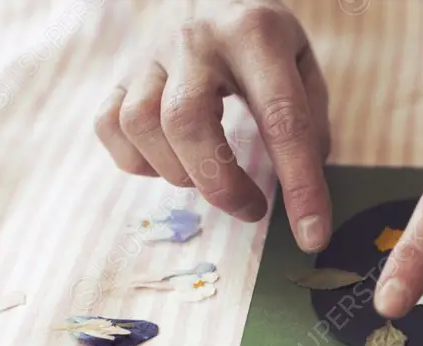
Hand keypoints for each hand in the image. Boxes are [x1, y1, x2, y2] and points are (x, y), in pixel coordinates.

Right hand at [94, 0, 331, 251]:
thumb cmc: (266, 45)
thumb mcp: (304, 68)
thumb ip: (310, 123)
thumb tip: (301, 191)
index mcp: (256, 33)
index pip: (281, 119)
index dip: (299, 184)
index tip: (312, 235)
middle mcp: (197, 38)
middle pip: (186, 121)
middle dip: (221, 184)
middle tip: (251, 208)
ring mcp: (151, 54)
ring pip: (141, 125)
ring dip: (179, 172)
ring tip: (209, 175)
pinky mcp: (121, 74)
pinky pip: (109, 126)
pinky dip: (139, 161)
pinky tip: (171, 160)